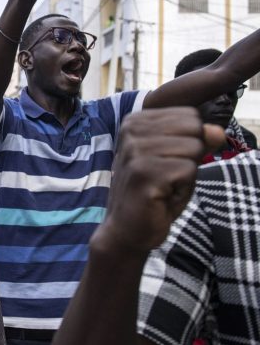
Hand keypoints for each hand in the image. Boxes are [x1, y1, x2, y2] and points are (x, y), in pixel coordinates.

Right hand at [94, 108, 223, 254]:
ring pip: (194, 148)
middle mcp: (130, 130)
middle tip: (167, 176)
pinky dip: (183, 188)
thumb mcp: (178, 159)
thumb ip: (198, 140)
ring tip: (164, 186)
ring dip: (187, 174)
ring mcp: (135, 150)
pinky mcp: (144, 172)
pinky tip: (162, 196)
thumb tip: (218, 131)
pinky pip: (188, 170)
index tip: (165, 161)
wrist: (127, 229)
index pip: (190, 115)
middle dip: (191, 156)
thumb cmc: (153, 192)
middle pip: (194, 129)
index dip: (189, 142)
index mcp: (135, 121)